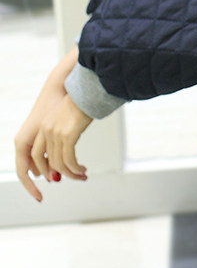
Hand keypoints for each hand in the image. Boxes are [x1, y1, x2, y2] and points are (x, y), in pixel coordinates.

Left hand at [15, 47, 92, 201]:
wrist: (89, 89)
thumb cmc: (83, 102)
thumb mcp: (68, 119)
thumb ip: (63, 133)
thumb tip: (68, 150)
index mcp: (44, 126)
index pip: (36, 154)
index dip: (43, 167)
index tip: (54, 175)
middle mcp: (46, 130)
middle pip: (47, 161)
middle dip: (58, 174)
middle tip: (72, 177)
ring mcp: (56, 133)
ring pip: (59, 163)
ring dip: (71, 173)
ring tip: (81, 175)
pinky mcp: (67, 134)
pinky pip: (69, 159)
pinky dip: (75, 168)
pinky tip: (82, 170)